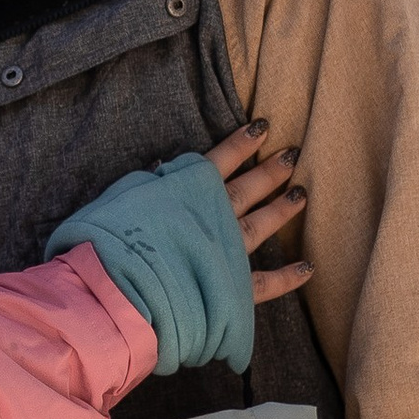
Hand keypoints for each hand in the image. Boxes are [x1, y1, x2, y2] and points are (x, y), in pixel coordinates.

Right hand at [48, 138, 305, 378]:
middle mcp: (214, 220)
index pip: (220, 161)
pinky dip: (288, 277)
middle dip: (271, 171)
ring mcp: (227, 254)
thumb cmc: (110, 242)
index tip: (263, 127)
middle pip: (248, 189)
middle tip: (292, 155)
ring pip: (261, 226)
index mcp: (187, 194)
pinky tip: (309, 267)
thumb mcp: (122, 199)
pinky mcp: (232, 289)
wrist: (119, 290)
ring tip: (301, 195)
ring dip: (282, 210)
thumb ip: (147, 184)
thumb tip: (163, 166)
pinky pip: (265, 283)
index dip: (241, 143)